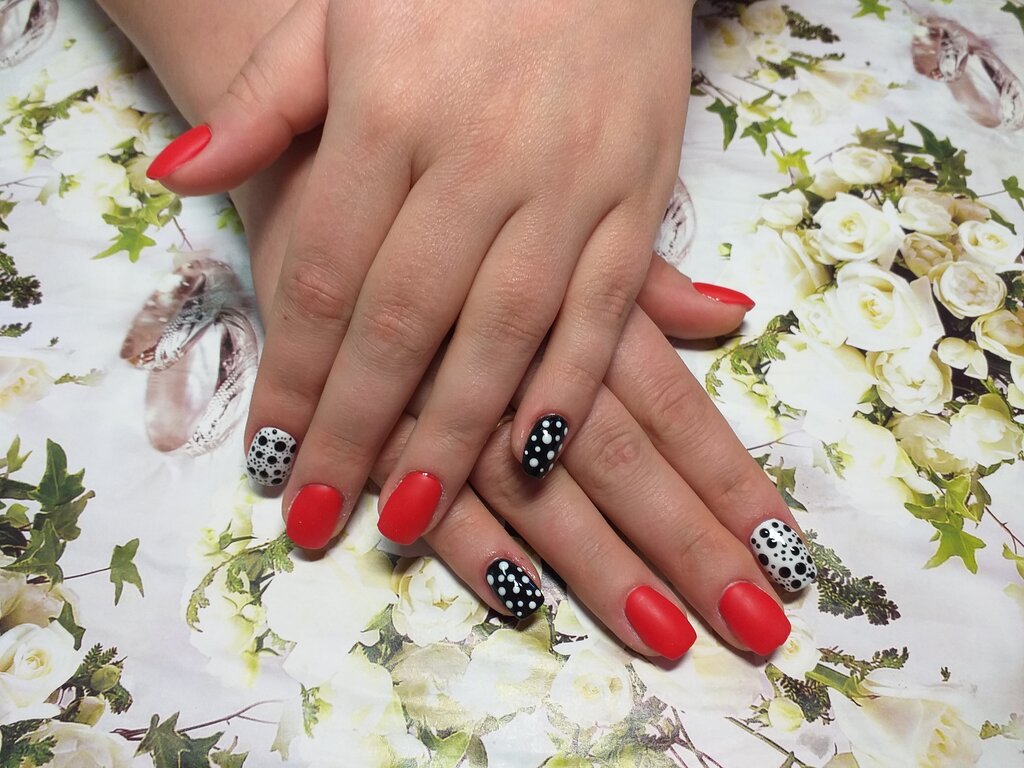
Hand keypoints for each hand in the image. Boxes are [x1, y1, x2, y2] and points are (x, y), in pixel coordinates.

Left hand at [148, 0, 700, 547]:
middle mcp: (478, 158)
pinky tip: (533, 453)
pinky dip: (569, 386)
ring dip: (454, 434)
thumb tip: (176, 177)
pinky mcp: (638, 193)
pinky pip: (603, 309)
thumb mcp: (340, 14)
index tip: (272, 458)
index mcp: (389, 112)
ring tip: (410, 517)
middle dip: (360, 431)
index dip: (298, 377)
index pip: (331, 275)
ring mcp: (567, 182)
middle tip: (323, 517)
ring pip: (503, 333)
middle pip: (405, 323)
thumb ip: (265, 103)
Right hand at [235, 138, 808, 659]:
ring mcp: (456, 390)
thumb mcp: (554, 201)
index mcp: (586, 303)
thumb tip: (731, 310)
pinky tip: (523, 598)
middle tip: (757, 629)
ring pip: (545, 496)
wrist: (320, 143)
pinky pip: (434, 491)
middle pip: (628, 467)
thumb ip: (641, 276)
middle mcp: (535, 355)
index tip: (790, 558)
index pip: (679, 413)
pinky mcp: (383, 411)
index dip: (734, 486)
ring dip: (604, 571)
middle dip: (693, 549)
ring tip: (668, 639)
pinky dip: (477, 546)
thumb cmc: (453, 177)